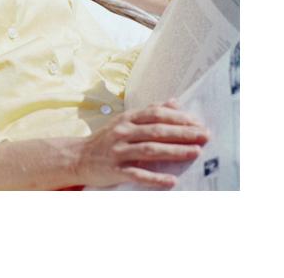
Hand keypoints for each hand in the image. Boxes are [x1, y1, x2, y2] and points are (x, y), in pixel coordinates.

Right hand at [75, 99, 208, 188]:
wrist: (78, 157)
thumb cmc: (106, 139)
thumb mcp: (125, 121)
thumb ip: (149, 111)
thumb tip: (174, 102)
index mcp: (127, 118)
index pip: (156, 114)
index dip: (178, 118)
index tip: (198, 123)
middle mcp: (123, 132)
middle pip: (156, 130)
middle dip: (183, 133)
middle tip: (204, 136)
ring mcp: (118, 150)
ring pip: (150, 150)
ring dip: (174, 151)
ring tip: (195, 152)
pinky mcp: (115, 169)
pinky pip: (137, 174)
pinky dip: (155, 178)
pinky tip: (172, 181)